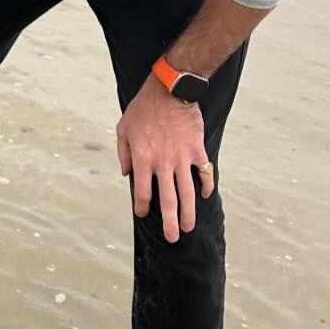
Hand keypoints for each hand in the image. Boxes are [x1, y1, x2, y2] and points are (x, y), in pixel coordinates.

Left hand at [115, 77, 215, 241]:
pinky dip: (206, 186)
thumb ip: (123, 154)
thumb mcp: (123, 129)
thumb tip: (127, 175)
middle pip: (168, 201)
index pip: (143, 192)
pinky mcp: (197, 151)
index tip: (142, 214)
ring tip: (188, 227)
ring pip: (187, 193)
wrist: (170, 90)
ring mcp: (182, 158)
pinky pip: (204, 173)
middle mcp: (163, 163)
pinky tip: (204, 196)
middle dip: (170, 222)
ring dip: (189, 213)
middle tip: (172, 238)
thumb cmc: (143, 108)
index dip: (142, 207)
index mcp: (143, 159)